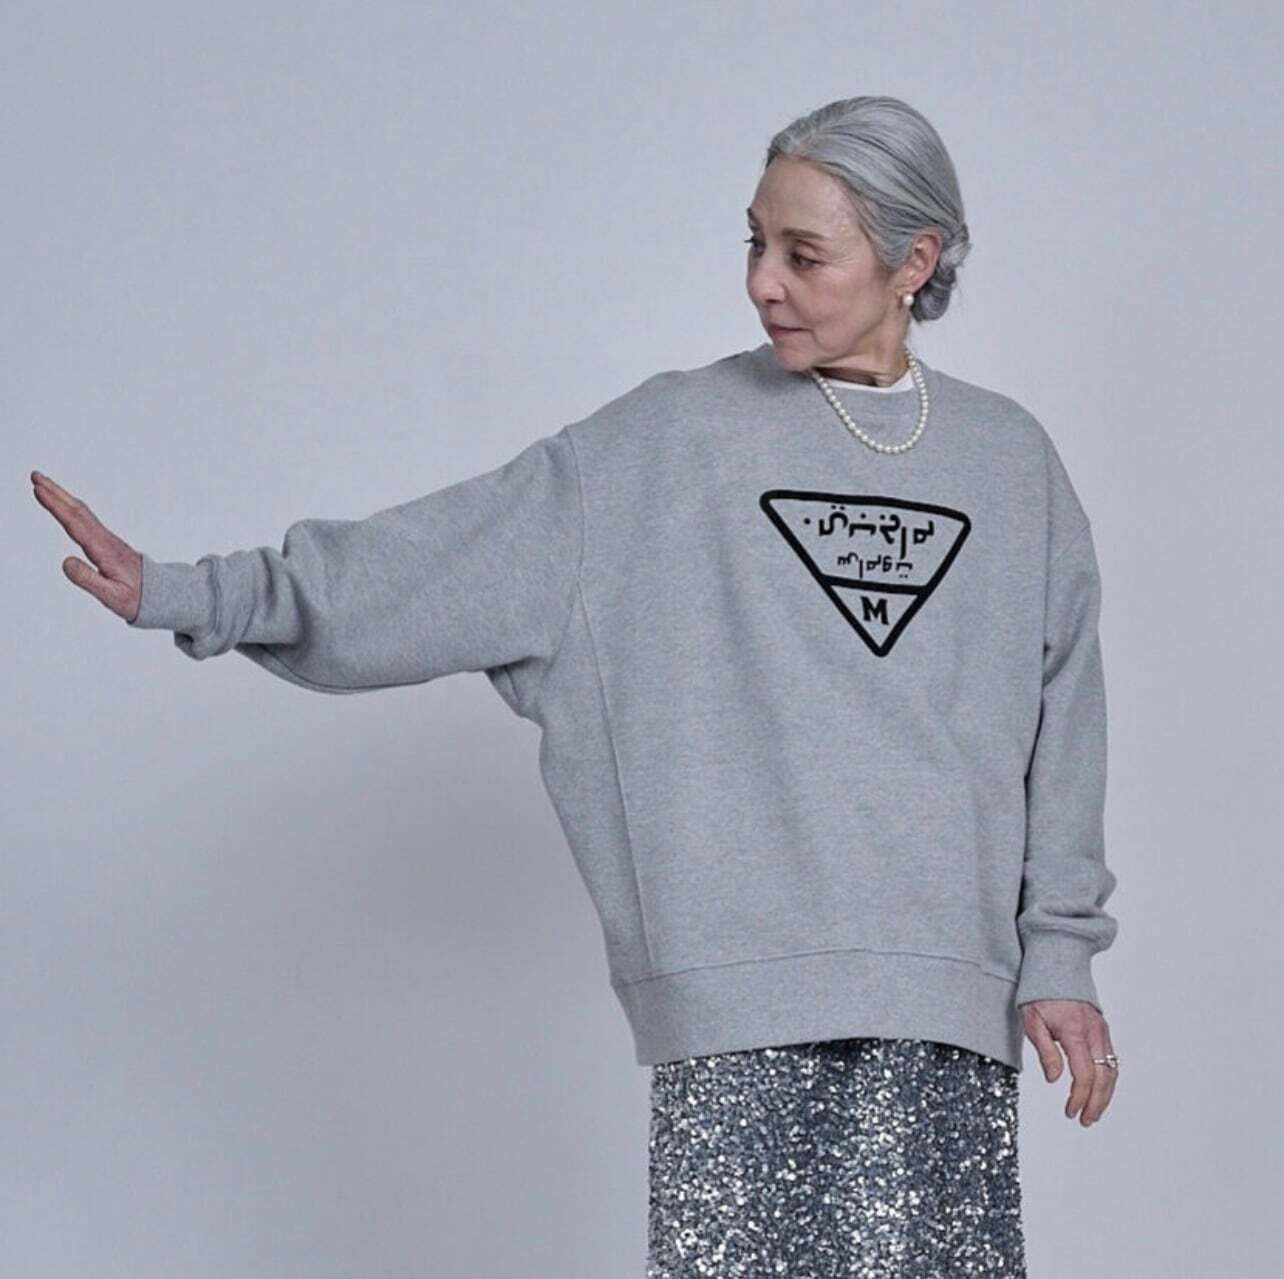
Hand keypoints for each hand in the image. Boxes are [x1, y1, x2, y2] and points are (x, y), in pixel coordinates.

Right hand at [31, 470, 143, 621]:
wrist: (160, 594)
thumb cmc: (137, 597)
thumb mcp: (112, 596)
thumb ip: (88, 580)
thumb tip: (66, 562)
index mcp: (104, 552)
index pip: (75, 525)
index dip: (56, 506)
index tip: (39, 490)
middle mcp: (105, 540)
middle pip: (78, 511)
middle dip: (55, 492)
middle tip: (35, 475)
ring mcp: (107, 539)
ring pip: (82, 512)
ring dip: (62, 496)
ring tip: (43, 483)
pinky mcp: (107, 541)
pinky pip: (86, 519)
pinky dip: (72, 507)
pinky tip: (64, 503)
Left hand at [1020, 998, 1117, 1126]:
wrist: (1056, 964)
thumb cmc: (1039, 992)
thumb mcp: (1032, 1020)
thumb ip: (1045, 1050)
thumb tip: (1054, 1079)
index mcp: (1075, 1032)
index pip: (1084, 1074)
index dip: (1079, 1097)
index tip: (1070, 1111)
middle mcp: (1094, 1032)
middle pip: (1104, 1077)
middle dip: (1097, 1103)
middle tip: (1086, 1120)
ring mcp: (1101, 1030)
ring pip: (1112, 1070)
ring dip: (1105, 1094)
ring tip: (1093, 1112)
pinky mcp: (1103, 1029)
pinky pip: (1111, 1058)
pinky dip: (1108, 1079)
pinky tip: (1099, 1089)